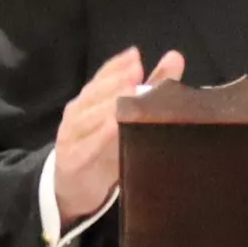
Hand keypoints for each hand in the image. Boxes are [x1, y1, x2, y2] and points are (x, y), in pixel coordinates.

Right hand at [50, 46, 182, 222]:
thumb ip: (150, 88)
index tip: (135, 57)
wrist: (74, 189)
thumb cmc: (104, 147)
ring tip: (128, 96)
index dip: (117, 66)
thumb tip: (175, 57)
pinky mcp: (72, 161)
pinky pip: (86, 147)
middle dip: (114, 83)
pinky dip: (99, 137)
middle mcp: (77, 113)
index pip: (102, 77)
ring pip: (88, 118)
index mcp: (90, 99)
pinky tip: (113, 128)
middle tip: (135, 74)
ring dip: (107, 106)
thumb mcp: (125, 118)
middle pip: (94, 94)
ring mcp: (72, 136)